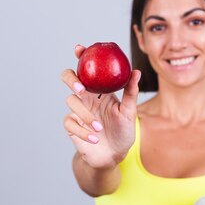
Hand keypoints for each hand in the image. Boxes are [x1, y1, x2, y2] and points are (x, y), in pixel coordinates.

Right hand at [61, 44, 140, 168]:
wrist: (114, 156)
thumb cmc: (124, 132)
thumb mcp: (129, 112)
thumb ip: (131, 92)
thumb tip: (136, 71)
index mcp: (100, 90)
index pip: (88, 69)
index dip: (81, 57)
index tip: (80, 48)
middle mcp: (86, 97)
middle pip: (69, 78)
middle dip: (71, 79)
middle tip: (81, 87)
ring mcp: (77, 111)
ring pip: (70, 101)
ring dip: (85, 115)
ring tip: (100, 128)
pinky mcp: (72, 126)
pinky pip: (70, 122)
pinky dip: (83, 131)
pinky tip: (94, 139)